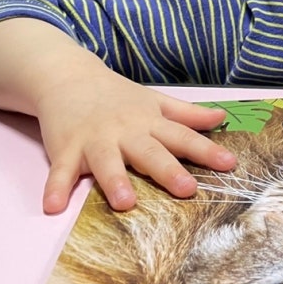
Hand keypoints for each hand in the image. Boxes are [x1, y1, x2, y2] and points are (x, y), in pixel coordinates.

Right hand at [37, 69, 236, 213]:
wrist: (68, 77)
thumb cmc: (117, 97)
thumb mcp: (155, 102)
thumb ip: (187, 114)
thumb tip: (221, 117)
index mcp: (149, 122)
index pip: (183, 137)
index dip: (207, 151)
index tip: (229, 164)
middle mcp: (125, 132)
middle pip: (149, 152)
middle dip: (167, 170)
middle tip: (187, 189)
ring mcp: (94, 140)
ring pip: (106, 162)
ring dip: (114, 181)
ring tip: (125, 203)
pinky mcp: (65, 149)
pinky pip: (60, 171)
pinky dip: (55, 188)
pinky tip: (53, 206)